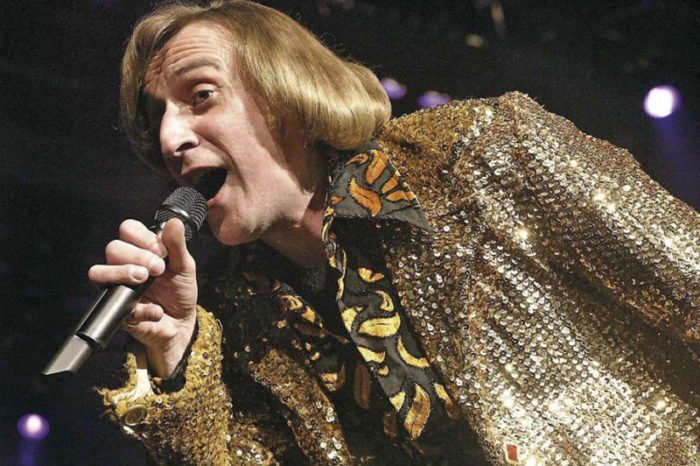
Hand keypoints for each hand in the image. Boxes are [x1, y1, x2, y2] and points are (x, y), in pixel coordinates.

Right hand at [88, 218, 197, 377]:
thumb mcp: (185, 266)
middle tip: (158, 269)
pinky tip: (157, 310)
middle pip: (113, 248)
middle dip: (136, 256)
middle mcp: (123, 265)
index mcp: (140, 249)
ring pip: (98, 272)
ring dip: (122, 272)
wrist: (181, 323)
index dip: (142, 236)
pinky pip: (115, 304)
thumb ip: (177, 246)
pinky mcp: (117, 310)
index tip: (162, 251)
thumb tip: (174, 222)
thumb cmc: (180, 290)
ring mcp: (117, 287)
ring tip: (144, 279)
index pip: (127, 230)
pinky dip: (141, 308)